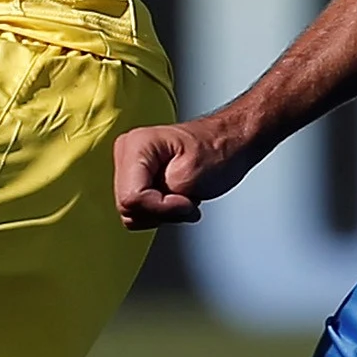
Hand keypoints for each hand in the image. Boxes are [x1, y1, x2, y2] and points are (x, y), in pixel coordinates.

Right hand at [114, 117, 264, 228]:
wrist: (229, 143)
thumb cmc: (218, 149)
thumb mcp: (191, 175)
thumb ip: (163, 200)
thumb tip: (151, 213)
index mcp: (136, 145)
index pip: (131, 197)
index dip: (161, 207)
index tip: (185, 199)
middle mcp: (127, 153)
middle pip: (128, 207)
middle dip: (162, 211)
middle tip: (186, 198)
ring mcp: (130, 167)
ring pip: (132, 213)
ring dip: (163, 213)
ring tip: (183, 196)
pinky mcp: (137, 180)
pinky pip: (139, 211)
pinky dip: (161, 212)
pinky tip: (176, 198)